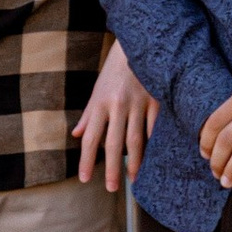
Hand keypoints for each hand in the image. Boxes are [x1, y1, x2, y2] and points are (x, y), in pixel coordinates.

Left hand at [73, 41, 154, 190]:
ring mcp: (138, 103)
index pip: (90, 138)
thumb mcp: (97, 91)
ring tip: (133, 179)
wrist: (137, 44)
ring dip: (134, 162)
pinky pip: (154, 128)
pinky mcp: (155, 100)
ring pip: (135, 139)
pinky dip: (153, 144)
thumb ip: (88, 115)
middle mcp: (117, 105)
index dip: (86, 160)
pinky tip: (153, 159)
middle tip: (110, 187)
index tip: (85, 179)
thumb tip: (76, 136)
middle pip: (113, 143)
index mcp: (100, 103)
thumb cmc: (114, 70)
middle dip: (111, 168)